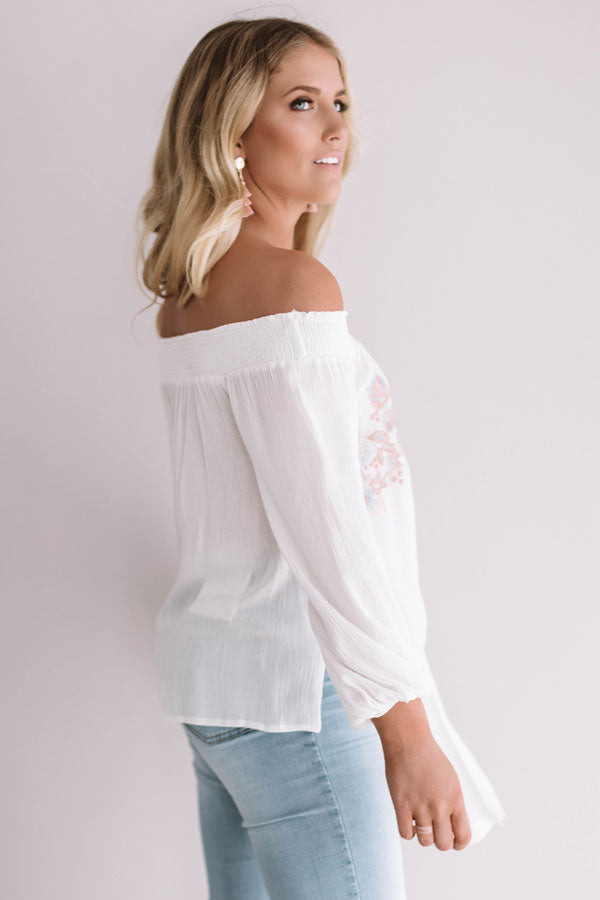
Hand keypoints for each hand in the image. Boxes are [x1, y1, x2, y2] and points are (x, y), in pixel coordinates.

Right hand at [382, 734, 471, 850]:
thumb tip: (451, 821)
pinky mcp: (401, 805)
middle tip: (436, 832)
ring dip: (424, 836)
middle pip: (444, 843)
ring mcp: (420, 806)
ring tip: (421, 823)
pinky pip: (406, 834)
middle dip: (440, 841)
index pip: (464, 835)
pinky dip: (408, 831)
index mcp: (455, 798)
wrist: (408, 741)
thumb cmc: (429, 756)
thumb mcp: (451, 778)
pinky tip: (409, 820)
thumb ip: (453, 801)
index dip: (459, 843)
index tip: (455, 842)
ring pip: (425, 841)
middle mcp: (440, 806)